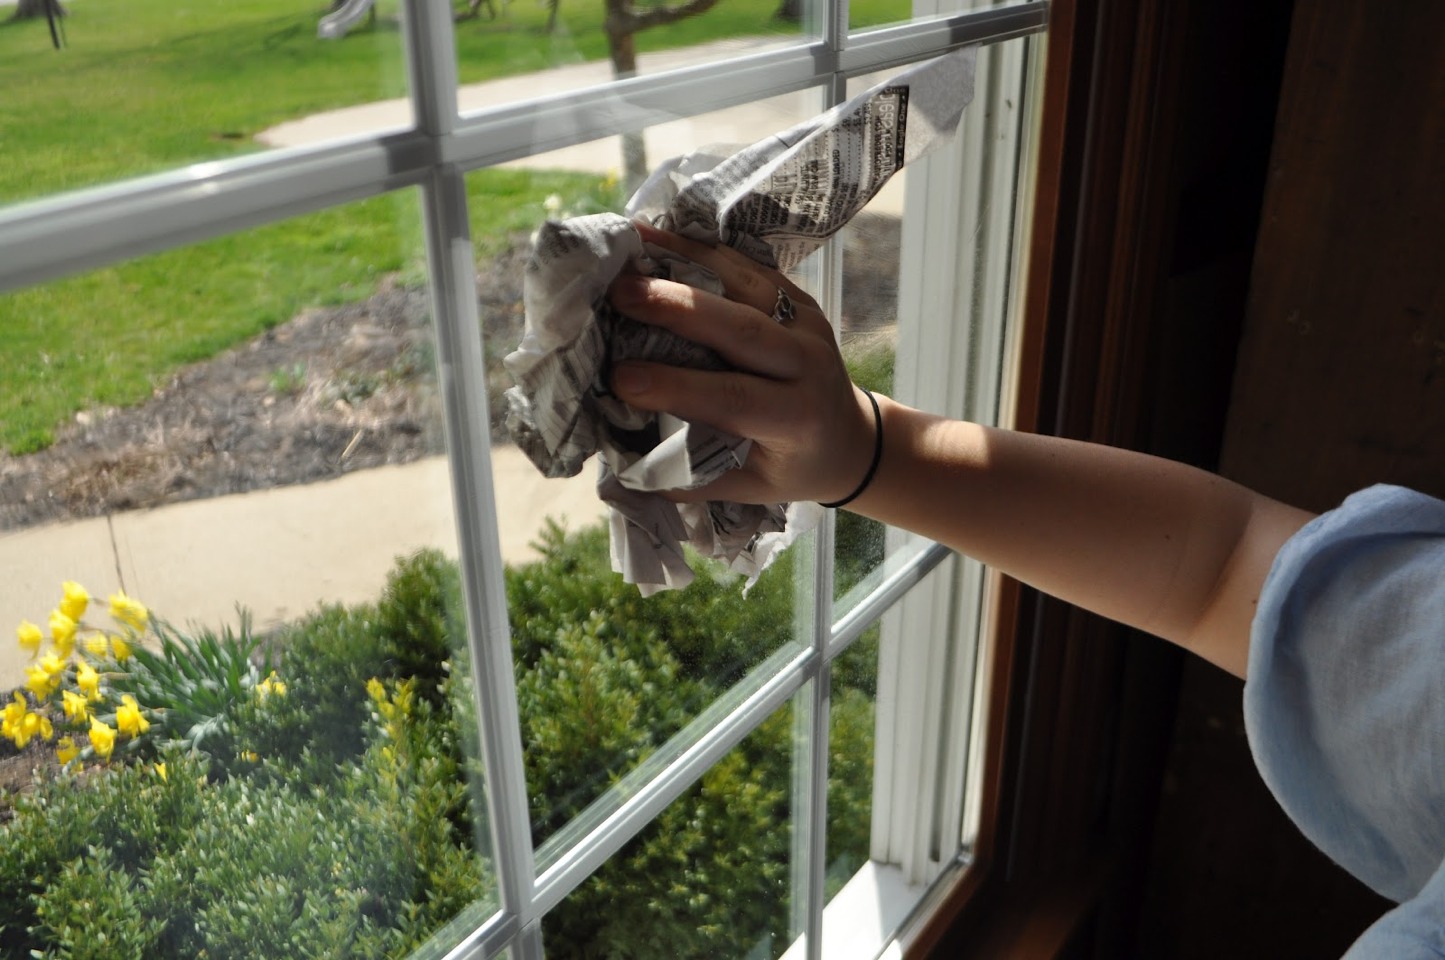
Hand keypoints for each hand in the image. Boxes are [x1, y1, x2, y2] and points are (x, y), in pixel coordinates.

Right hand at [608, 223, 876, 505]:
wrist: (850, 438)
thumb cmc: (791, 467)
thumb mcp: (749, 487)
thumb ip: (691, 479)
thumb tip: (621, 465)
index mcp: (795, 418)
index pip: (732, 396)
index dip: (675, 385)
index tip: (619, 376)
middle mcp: (807, 364)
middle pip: (741, 327)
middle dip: (676, 306)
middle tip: (619, 293)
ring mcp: (805, 321)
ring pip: (744, 281)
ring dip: (684, 261)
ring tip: (631, 247)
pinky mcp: (797, 295)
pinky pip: (746, 265)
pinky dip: (699, 249)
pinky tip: (656, 238)